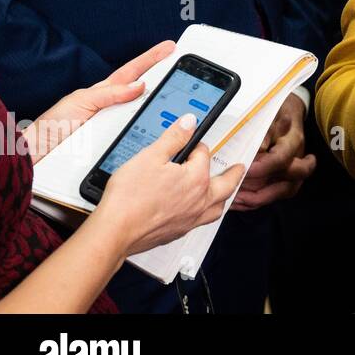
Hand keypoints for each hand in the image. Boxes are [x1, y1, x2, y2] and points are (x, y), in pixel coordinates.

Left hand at [24, 41, 176, 164]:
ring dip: (158, 114)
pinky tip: (157, 137)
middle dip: (164, 83)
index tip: (169, 49)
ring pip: (142, 118)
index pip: (132, 72)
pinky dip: (147, 137)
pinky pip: (135, 139)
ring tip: (176, 106)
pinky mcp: (113, 146)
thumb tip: (137, 86)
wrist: (36, 155)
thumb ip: (107, 93)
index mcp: (102, 93)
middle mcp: (110, 109)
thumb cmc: (50, 128)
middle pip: (143, 93)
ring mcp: (113, 128)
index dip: (151, 59)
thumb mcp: (78, 103)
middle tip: (184, 74)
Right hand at [91, 111, 244, 256]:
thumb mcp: (150, 156)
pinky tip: (198, 211)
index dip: (195, 146)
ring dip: (224, 197)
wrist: (115, 231)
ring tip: (225, 191)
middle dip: (234, 174)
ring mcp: (191, 218)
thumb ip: (174, 138)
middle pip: (226, 184)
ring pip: (218, 207)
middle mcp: (199, 200)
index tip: (189, 144)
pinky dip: (207, 213)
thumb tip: (190, 122)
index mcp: (197, 179)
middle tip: (239, 168)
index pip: (203, 155)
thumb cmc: (129, 197)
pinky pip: (203, 221)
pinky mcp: (179, 232)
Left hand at [230, 94, 315, 211]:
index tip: (245, 170)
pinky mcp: (287, 177)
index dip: (264, 167)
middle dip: (265, 190)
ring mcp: (294, 169)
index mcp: (293, 140)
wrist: (289, 110)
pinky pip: (276, 194)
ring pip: (285, 191)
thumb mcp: (270, 113)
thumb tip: (258, 148)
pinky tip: (239, 201)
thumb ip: (264, 130)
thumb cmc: (277, 112)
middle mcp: (298, 157)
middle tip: (240, 192)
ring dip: (261, 199)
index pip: (282, 159)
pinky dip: (257, 200)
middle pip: (290, 180)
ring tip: (237, 201)